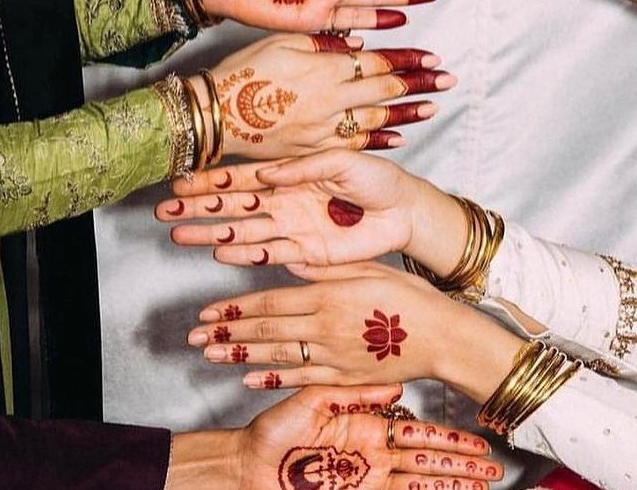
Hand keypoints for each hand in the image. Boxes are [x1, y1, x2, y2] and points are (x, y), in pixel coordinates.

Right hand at [158, 150, 466, 274]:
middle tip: (165, 214)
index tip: (179, 183)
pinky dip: (243, 255)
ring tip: (179, 235)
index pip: (241, 176)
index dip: (209, 180)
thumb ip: (303, 167)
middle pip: (231, 205)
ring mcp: (291, 227)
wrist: (404, 211)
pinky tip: (220, 253)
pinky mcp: (305, 253)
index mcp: (290, 174)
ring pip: (242, 231)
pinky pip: (267, 254)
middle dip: (198, 209)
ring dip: (211, 233)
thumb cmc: (377, 178)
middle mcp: (283, 201)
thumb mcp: (342, 159)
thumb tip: (264, 174)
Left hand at [186, 261, 516, 396]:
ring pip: (275, 356)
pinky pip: (301, 378)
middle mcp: (324, 326)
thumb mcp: (368, 268)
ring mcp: (332, 355)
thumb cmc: (410, 297)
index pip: (269, 303)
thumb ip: (326, 266)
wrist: (442, 336)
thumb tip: (291, 256)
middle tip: (194, 336)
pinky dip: (273, 378)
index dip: (235, 308)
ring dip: (239, 356)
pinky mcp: (343, 377)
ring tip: (209, 355)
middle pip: (265, 331)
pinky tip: (250, 379)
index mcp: (327, 295)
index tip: (209, 310)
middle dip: (226, 333)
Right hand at [204, 33, 454, 157]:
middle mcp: (332, 100)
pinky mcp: (313, 149)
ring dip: (408, 111)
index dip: (409, 60)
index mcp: (325, 69)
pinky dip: (380, 140)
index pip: (379, 63)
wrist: (215, 115)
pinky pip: (355, 145)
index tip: (433, 58)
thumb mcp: (281, 41)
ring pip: (377, 119)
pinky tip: (400, 137)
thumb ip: (323, 42)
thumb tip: (359, 44)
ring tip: (434, 106)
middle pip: (386, 90)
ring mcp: (325, 129)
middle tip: (448, 79)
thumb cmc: (242, 72)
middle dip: (420, 83)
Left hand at [235, 384, 501, 489]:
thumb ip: (351, 393)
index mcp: (363, 427)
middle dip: (460, 465)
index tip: (477, 440)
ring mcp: (365, 479)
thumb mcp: (311, 401)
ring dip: (449, 485)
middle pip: (426, 460)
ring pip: (417, 482)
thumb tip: (392, 388)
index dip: (447, 437)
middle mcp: (370, 455)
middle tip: (494, 468)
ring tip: (483, 486)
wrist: (244, 468)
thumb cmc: (270, 433)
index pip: (415, 432)